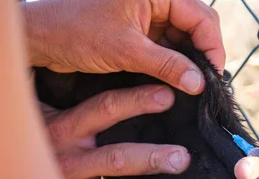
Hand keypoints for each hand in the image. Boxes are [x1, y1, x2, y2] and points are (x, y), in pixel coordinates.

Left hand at [21, 0, 224, 94]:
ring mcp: (148, 12)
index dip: (212, 48)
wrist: (43, 37)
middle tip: (207, 85)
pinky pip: (166, 43)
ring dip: (189, 60)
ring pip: (183, 36)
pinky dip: (173, 61)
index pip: (201, 17)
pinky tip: (178, 79)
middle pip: (196, 24)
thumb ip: (167, 65)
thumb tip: (200, 83)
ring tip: (194, 86)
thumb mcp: (126, 51)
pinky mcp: (139, 28)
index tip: (215, 77)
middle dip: (203, 53)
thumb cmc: (77, 33)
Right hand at [42, 84, 190, 178]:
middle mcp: (67, 160)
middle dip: (150, 157)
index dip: (137, 102)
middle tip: (181, 157)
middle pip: (115, 157)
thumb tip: (113, 82)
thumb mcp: (40, 116)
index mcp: (64, 129)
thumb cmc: (28, 141)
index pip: (105, 110)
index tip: (168, 97)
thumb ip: (73, 107)